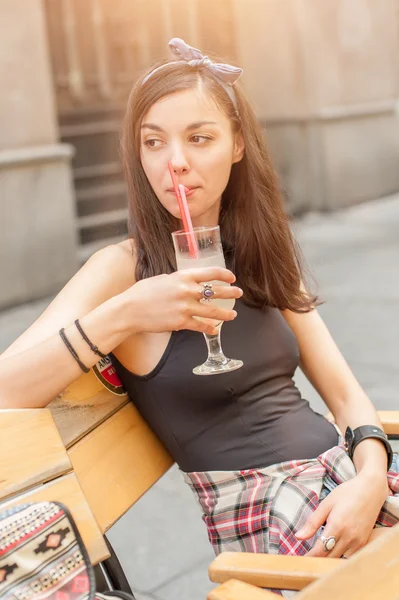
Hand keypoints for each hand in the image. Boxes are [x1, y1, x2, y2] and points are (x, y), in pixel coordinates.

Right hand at [121, 267, 242, 334]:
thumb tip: (188, 284)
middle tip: (239, 293)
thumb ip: (178, 281)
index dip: (224, 275)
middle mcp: (187, 291)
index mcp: (182, 276)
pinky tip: (215, 329)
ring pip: (212, 311)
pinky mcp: (181, 322)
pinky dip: (209, 328)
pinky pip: (200, 326)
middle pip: (216, 292)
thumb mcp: (162, 279)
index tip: (231, 277)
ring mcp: (185, 307)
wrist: (129, 310)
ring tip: (233, 315)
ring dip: (225, 314)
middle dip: (230, 293)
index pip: (210, 273)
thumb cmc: (142, 293)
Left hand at [295, 472, 388, 557]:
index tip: (302, 559)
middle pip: (330, 557)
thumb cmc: (347, 493)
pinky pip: (351, 555)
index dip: (310, 557)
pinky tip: (335, 548)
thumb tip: (298, 537)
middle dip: (318, 558)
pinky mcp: (365, 541)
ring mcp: (358, 541)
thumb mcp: (326, 504)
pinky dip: (341, 555)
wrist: (370, 490)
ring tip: (320, 552)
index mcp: (337, 526)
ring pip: (340, 558)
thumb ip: (313, 522)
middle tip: (308, 556)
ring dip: (330, 558)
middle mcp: (349, 537)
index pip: (321, 550)